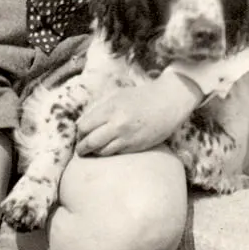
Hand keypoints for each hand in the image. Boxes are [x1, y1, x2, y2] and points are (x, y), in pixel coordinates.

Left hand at [75, 71, 200, 157]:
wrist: (168, 103)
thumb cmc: (141, 97)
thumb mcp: (116, 95)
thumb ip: (97, 107)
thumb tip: (81, 124)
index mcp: (110, 108)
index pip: (83, 126)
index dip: (80, 132)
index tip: (81, 134)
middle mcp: (117, 124)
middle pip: (89, 142)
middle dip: (82, 147)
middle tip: (81, 149)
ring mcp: (127, 137)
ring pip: (101, 151)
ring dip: (94, 152)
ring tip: (93, 151)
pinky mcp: (136, 147)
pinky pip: (115, 154)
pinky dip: (108, 153)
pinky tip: (108, 150)